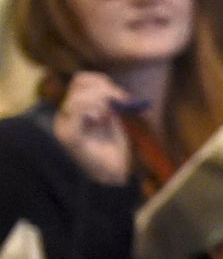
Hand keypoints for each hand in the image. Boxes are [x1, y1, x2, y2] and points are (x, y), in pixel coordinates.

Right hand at [50, 71, 134, 185]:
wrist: (112, 177)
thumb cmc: (112, 152)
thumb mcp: (113, 122)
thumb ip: (109, 105)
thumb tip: (112, 90)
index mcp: (76, 111)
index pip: (81, 81)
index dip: (102, 81)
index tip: (122, 95)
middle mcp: (66, 115)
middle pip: (79, 84)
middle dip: (104, 88)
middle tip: (122, 101)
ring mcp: (64, 125)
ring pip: (77, 96)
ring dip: (101, 99)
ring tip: (110, 114)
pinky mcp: (69, 135)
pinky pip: (75, 110)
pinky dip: (92, 108)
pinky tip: (102, 119)